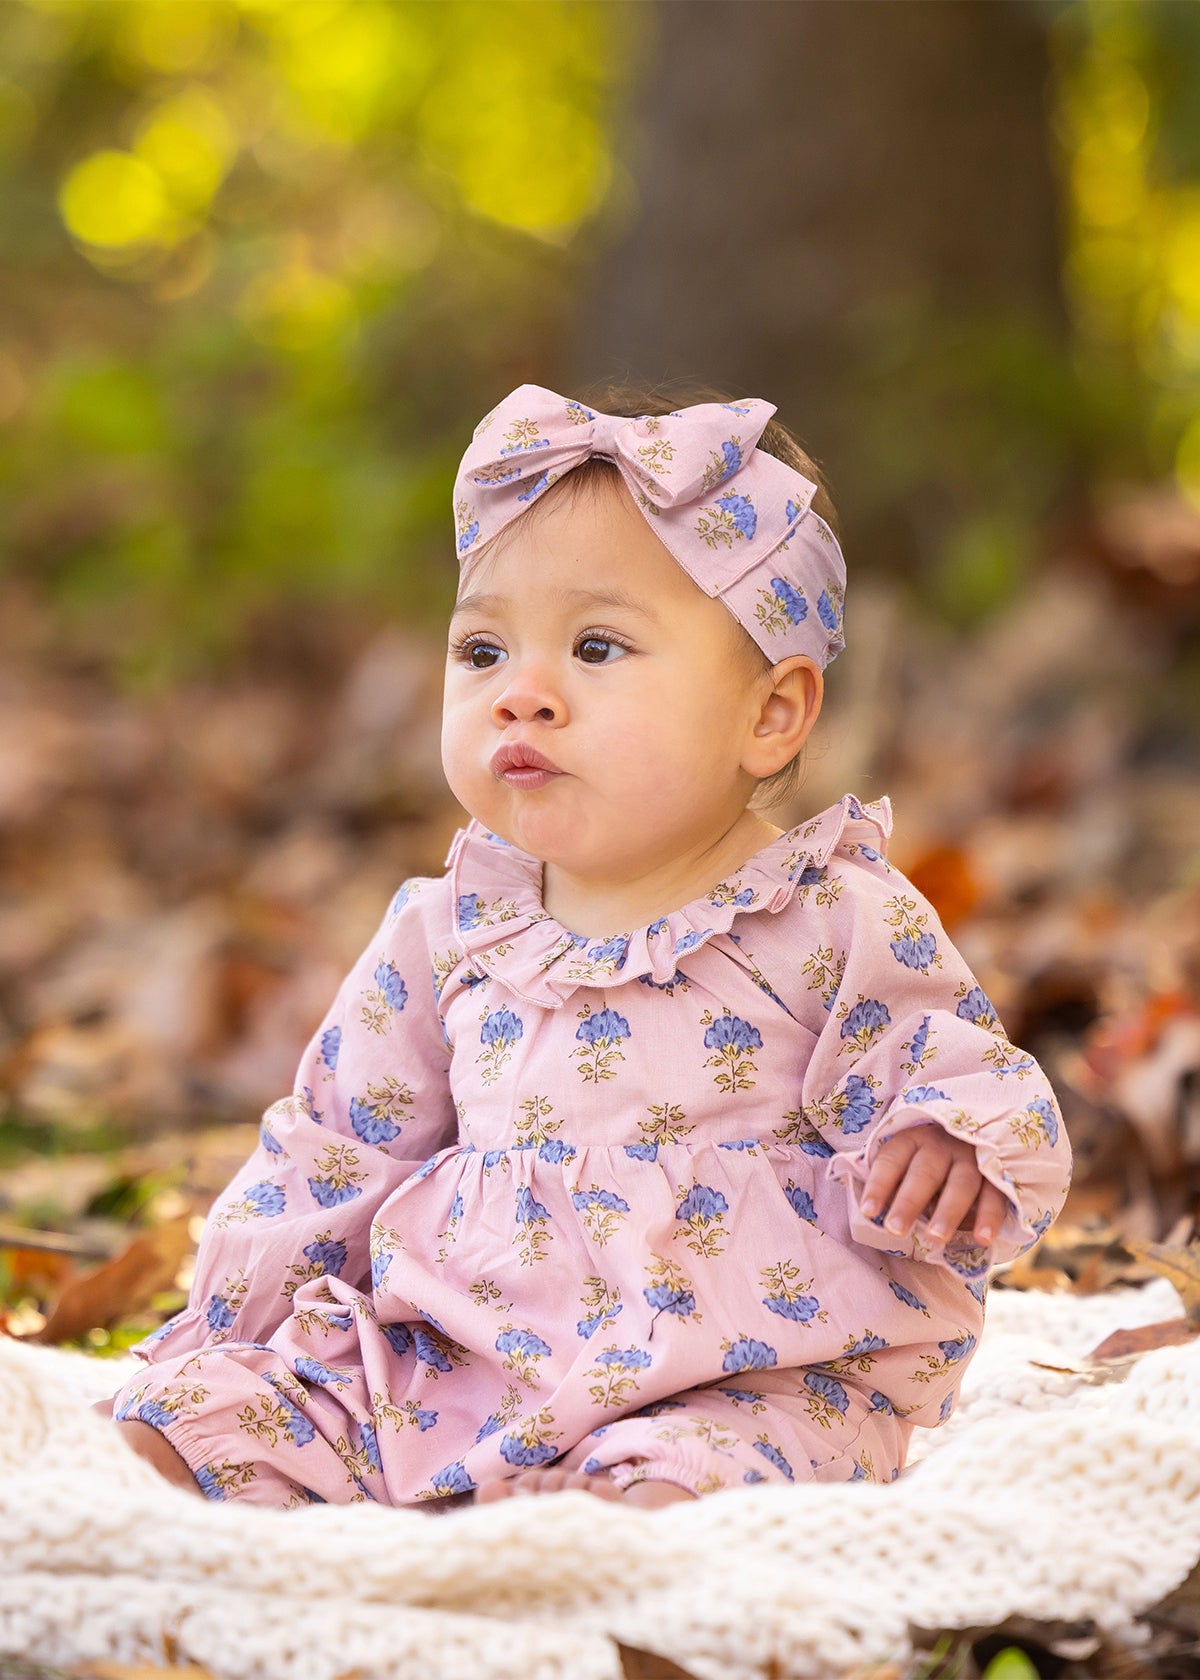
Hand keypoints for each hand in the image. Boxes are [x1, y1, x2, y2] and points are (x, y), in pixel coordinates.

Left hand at [859, 1123, 1007, 1245]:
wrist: (975, 1139)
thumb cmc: (928, 1162)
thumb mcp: (907, 1162)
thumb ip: (893, 1184)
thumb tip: (871, 1216)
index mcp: (912, 1140)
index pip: (891, 1160)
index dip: (879, 1185)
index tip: (868, 1211)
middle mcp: (942, 1145)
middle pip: (924, 1173)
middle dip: (909, 1202)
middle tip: (895, 1229)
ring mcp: (972, 1158)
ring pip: (961, 1184)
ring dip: (948, 1212)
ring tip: (936, 1237)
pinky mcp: (998, 1174)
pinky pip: (995, 1195)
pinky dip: (990, 1217)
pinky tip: (982, 1238)